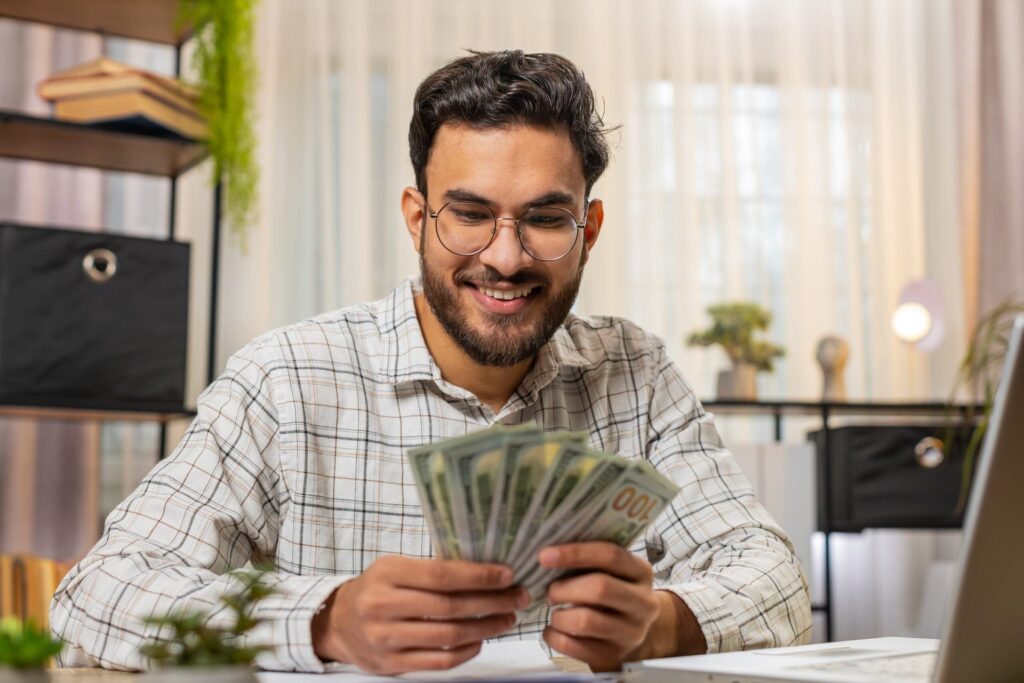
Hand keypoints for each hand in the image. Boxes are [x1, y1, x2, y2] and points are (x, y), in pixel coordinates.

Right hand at [312, 555, 527, 673]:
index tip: (507, 575)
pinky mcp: (391, 664)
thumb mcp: (394, 567)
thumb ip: (431, 569)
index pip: (442, 575)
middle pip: (450, 607)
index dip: (479, 576)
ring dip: (485, 628)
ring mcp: (386, 638)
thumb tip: (486, 570)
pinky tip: (481, 640)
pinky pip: (438, 661)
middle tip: (518, 597)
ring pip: (448, 636)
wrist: (337, 623)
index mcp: (388, 573)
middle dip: (492, 602)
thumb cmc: (376, 588)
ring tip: (506, 618)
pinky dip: (465, 652)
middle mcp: (384, 605)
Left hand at [538, 542, 673, 671]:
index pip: (610, 555)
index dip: (575, 553)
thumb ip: (589, 561)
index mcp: (641, 572)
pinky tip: (552, 631)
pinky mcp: (614, 656)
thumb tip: (547, 553)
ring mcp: (631, 633)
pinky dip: (555, 637)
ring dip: (559, 616)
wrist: (631, 632)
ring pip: (586, 620)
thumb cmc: (611, 592)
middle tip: (550, 592)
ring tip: (555, 614)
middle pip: (600, 588)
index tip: (544, 556)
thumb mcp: (612, 572)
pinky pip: (575, 647)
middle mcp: (643, 603)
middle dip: (565, 588)